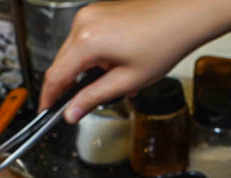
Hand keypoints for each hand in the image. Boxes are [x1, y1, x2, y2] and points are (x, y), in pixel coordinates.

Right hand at [39, 0, 220, 122]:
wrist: (183, 15)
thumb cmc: (163, 43)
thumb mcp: (126, 82)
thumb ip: (93, 98)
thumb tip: (72, 112)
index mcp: (87, 41)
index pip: (55, 76)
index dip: (49, 98)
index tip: (47, 111)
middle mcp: (83, 23)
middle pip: (61, 63)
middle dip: (66, 87)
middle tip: (73, 108)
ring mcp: (90, 15)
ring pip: (72, 52)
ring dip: (80, 72)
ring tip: (102, 87)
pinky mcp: (99, 12)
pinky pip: (84, 39)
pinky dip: (90, 57)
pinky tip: (108, 68)